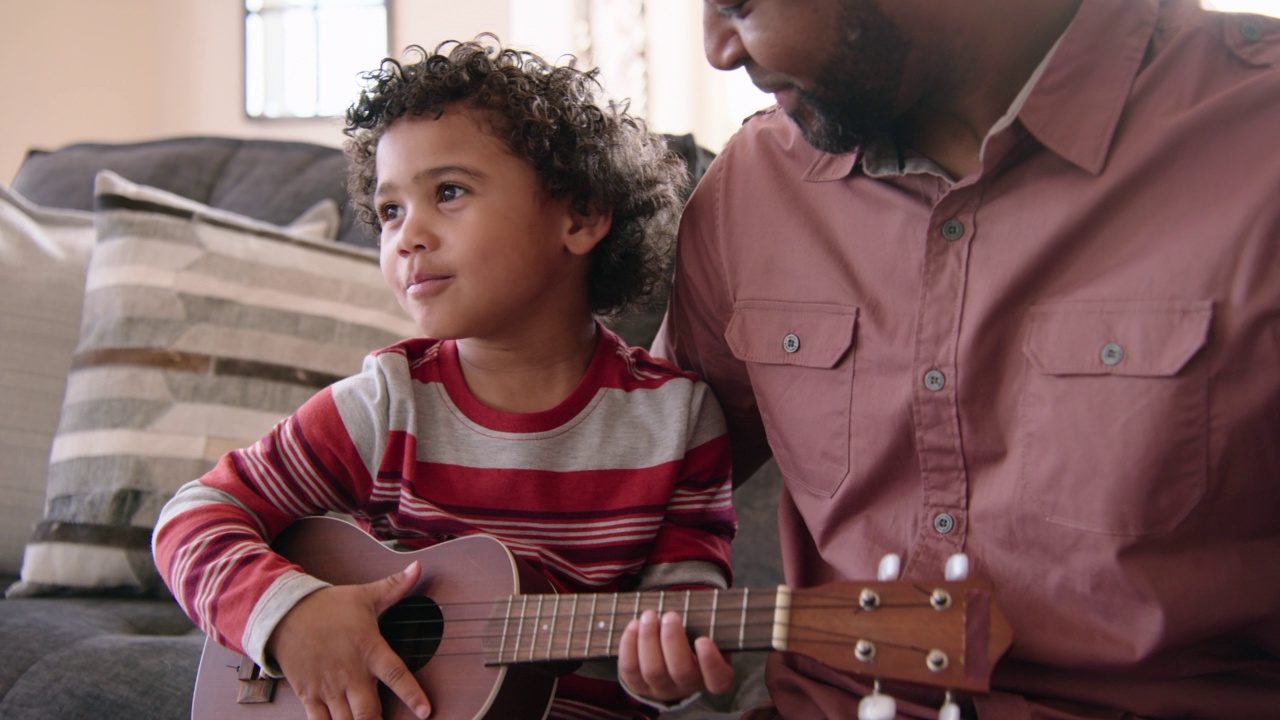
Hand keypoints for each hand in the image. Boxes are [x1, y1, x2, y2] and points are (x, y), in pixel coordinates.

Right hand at [266, 562, 431, 719]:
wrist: (284, 613)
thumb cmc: (328, 605)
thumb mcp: (364, 595)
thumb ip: (394, 587)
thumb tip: (417, 568)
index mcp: (368, 649)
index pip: (395, 674)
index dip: (412, 695)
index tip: (426, 712)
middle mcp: (349, 672)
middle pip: (368, 712)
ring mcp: (328, 686)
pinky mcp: (309, 694)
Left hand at [618, 610, 734, 703]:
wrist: (673, 653)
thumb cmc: (696, 634)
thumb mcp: (710, 631)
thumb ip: (708, 624)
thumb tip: (698, 606)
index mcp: (715, 677)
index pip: (718, 680)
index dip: (710, 663)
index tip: (703, 640)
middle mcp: (689, 687)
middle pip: (681, 671)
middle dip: (672, 640)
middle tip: (670, 615)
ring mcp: (662, 688)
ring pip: (653, 670)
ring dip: (649, 639)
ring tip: (649, 615)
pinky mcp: (638, 685)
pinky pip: (630, 669)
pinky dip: (630, 645)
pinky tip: (634, 625)